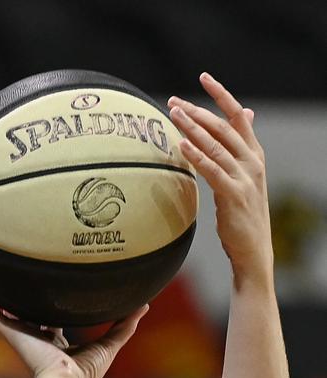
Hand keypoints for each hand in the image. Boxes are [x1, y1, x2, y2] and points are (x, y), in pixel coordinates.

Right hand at [0, 273, 147, 377]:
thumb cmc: (86, 374)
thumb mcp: (110, 343)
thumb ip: (124, 325)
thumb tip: (144, 306)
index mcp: (51, 338)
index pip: (41, 316)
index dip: (37, 301)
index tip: (35, 287)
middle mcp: (31, 334)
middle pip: (13, 309)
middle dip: (3, 294)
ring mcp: (17, 333)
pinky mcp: (9, 332)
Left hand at [168, 73, 272, 280]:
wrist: (254, 250)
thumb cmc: (244, 215)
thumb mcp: (245, 178)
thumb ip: (240, 149)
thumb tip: (246, 116)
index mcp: (254, 154)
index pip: (238, 116)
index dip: (221, 94)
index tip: (203, 77)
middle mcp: (252, 162)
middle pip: (222, 127)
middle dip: (197, 111)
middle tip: (174, 101)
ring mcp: (244, 178)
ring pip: (215, 145)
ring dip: (192, 128)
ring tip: (173, 114)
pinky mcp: (233, 195)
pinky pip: (211, 170)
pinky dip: (196, 155)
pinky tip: (181, 145)